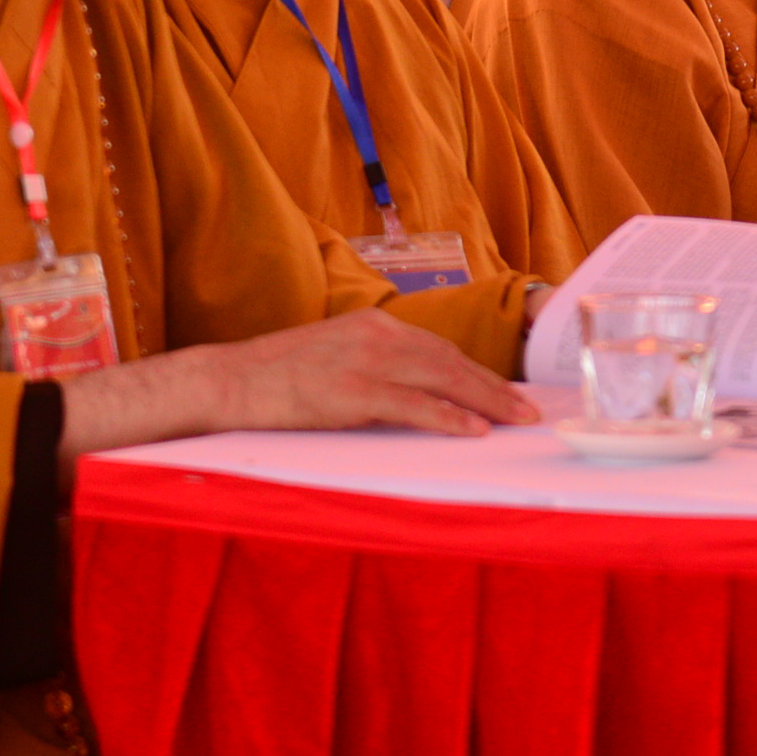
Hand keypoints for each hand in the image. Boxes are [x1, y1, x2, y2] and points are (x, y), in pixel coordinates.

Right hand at [54, 309, 535, 481]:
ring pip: (442, 379)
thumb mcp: (335, 358)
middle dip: (494, 388)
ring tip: (516, 420)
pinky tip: (471, 430)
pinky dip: (447, 416)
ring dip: (485, 401)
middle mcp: (378, 335)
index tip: (508, 392)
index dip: (479, 373)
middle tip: (528, 410)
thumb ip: (377, 368)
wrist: (228, 380)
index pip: (441, 350)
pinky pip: (412, 405)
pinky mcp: (351, 391)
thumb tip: (418, 393)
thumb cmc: (278, 377)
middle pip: (451, 361)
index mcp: (375, 325)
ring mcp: (365, 361)